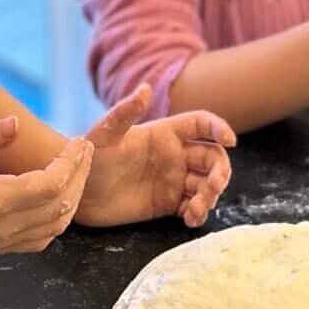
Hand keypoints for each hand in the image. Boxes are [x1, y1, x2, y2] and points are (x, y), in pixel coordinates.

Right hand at [0, 117, 92, 254]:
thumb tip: (16, 123)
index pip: (51, 186)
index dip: (71, 162)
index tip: (78, 140)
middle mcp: (2, 228)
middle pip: (61, 206)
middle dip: (79, 176)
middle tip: (85, 149)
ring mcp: (1, 242)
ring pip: (55, 226)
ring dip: (72, 197)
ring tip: (76, 168)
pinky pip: (41, 239)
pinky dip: (57, 218)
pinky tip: (57, 196)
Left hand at [75, 86, 236, 229]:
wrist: (77, 192)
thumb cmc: (90, 157)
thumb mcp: (105, 134)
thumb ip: (125, 113)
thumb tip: (144, 88)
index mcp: (165, 133)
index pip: (201, 125)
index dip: (219, 128)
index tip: (231, 141)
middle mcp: (174, 155)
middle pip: (212, 157)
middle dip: (220, 170)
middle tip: (214, 187)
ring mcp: (173, 180)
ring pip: (206, 184)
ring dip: (210, 195)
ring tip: (196, 209)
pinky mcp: (167, 203)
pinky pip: (192, 206)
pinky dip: (198, 213)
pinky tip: (190, 220)